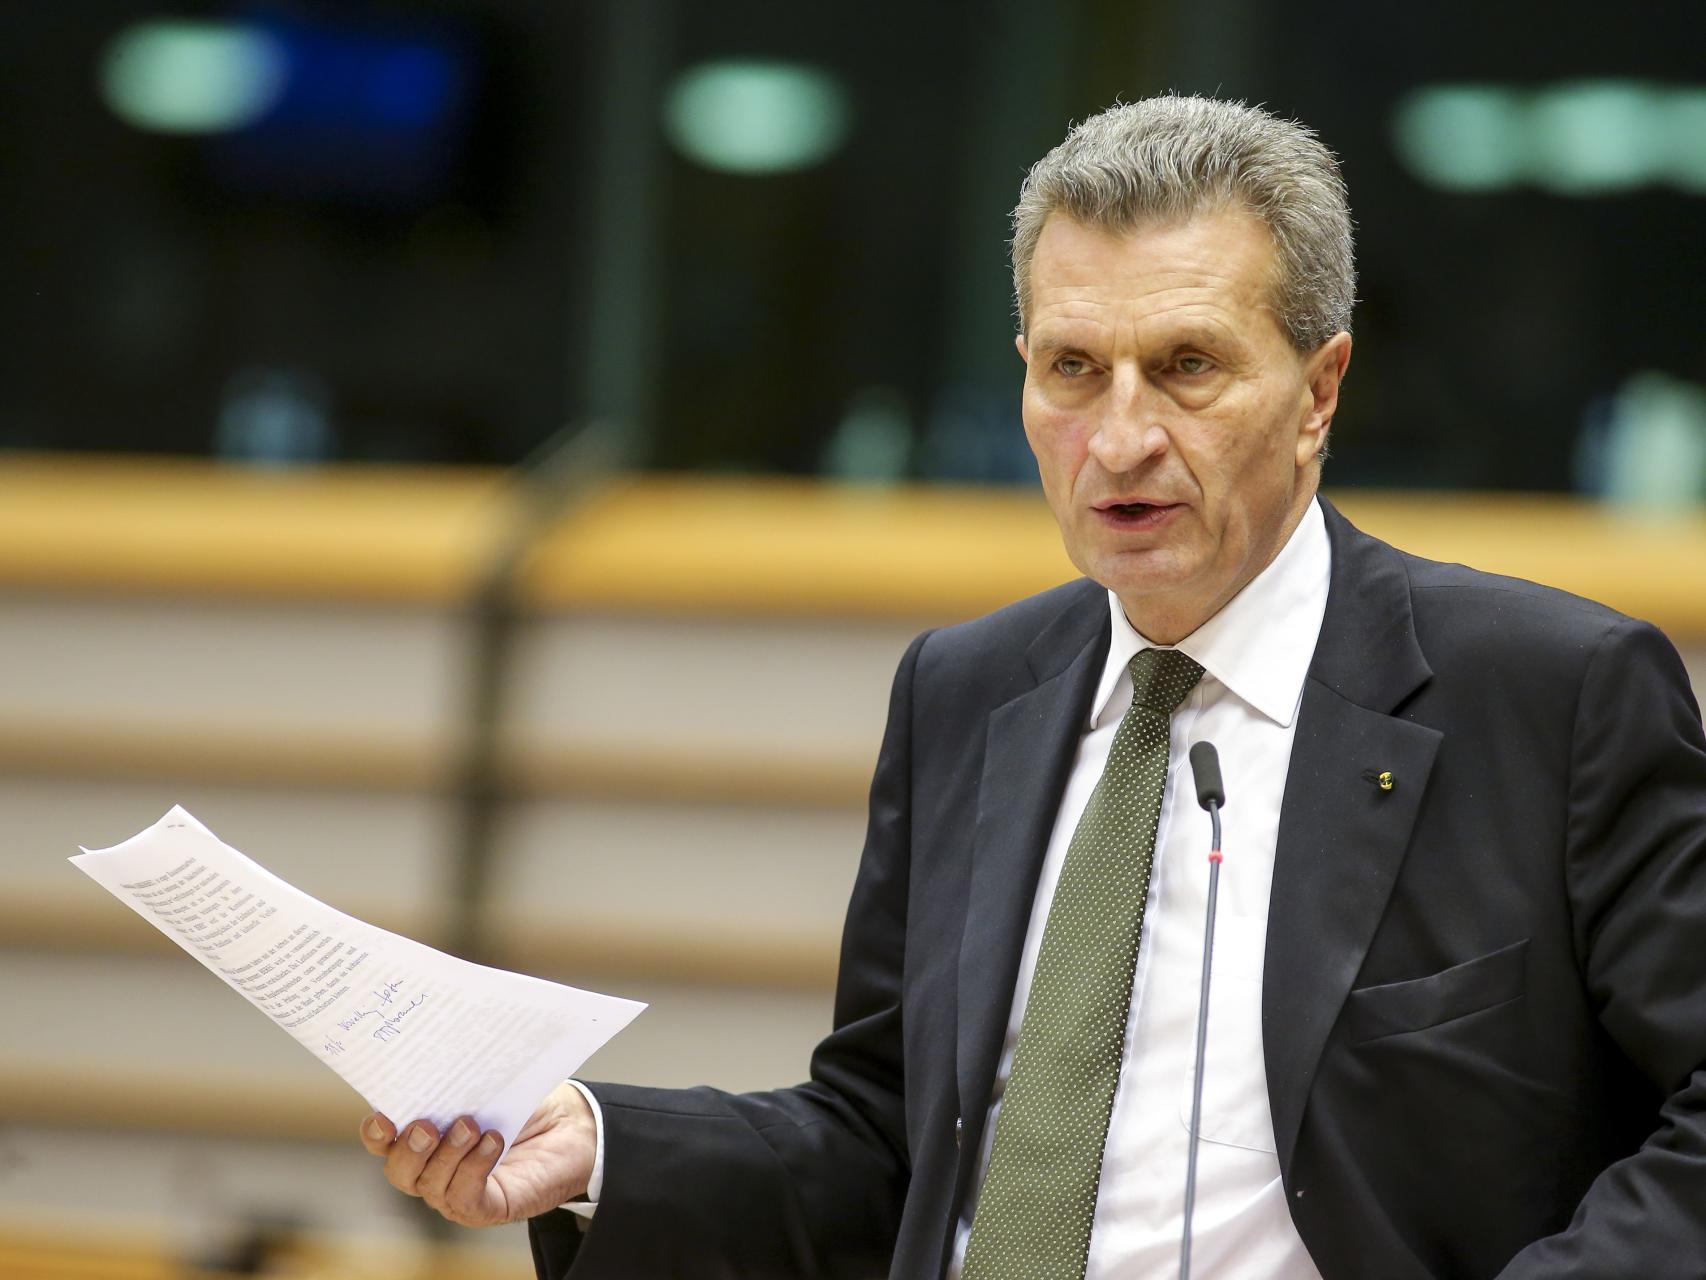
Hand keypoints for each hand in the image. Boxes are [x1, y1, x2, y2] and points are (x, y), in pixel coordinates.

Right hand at [358, 1081, 597, 1226]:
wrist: (572, 1127)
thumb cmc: (524, 1102)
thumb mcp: (491, 1082)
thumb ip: (465, 1072)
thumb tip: (448, 1041)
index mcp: (424, 1136)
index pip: (384, 1141)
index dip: (375, 1133)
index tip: (382, 1116)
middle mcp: (432, 1169)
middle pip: (399, 1171)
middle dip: (408, 1149)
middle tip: (426, 1125)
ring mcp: (456, 1192)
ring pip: (430, 1185)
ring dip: (447, 1154)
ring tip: (470, 1125)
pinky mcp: (484, 1208)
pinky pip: (465, 1197)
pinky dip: (474, 1168)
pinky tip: (493, 1142)